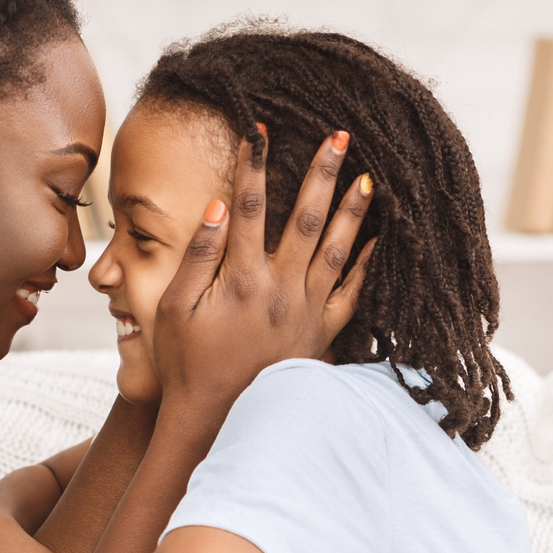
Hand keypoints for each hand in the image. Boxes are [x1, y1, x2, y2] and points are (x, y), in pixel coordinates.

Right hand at [153, 126, 376, 412]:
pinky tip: (377, 239)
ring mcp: (306, 313)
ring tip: (370, 178)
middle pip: (305, 218)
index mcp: (240, 280)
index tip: (258, 131)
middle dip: (322, 173)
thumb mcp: (174, 310)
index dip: (251, 166)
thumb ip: (197, 256)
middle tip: (340, 137)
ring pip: (337, 250)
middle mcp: (279, 291)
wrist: (217, 422)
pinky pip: (351, 294)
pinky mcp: (321, 335)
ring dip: (354, 211)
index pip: (246, 208)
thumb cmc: (187, 365)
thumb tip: (216, 207)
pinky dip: (366, 265)